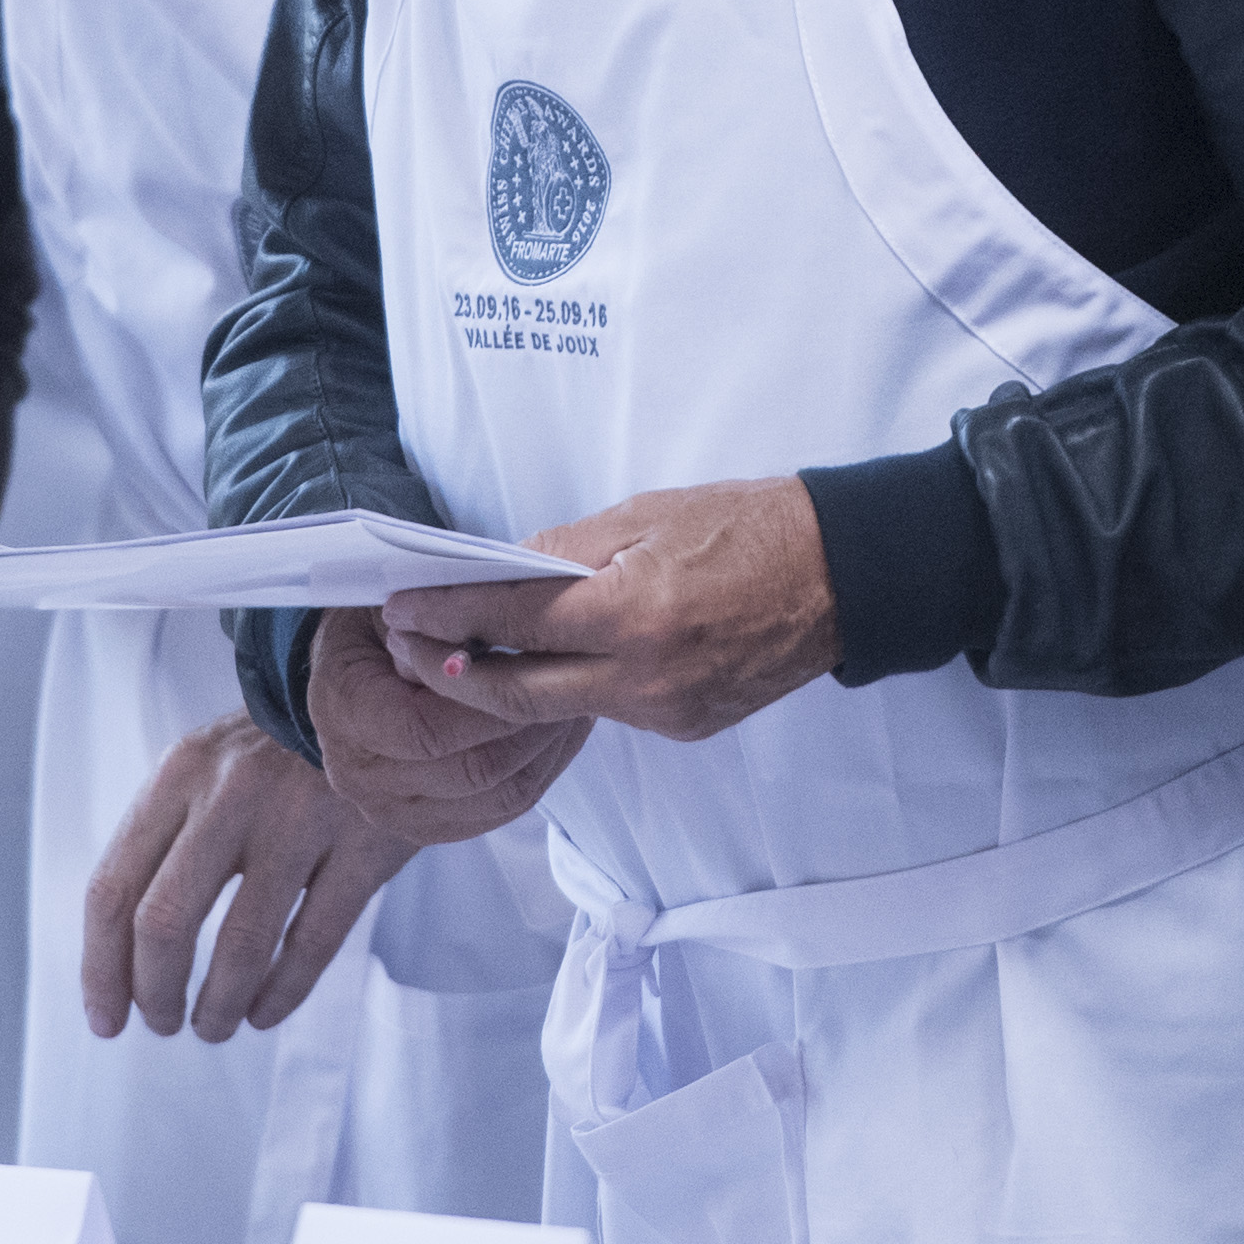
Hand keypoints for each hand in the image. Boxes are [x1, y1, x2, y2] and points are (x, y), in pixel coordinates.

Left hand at [78, 715, 420, 1038]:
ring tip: (214, 1026)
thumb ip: (167, 839)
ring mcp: (302, 818)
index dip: (101, 967)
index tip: (106, 1016)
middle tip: (163, 1023)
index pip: (113, 887)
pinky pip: (313, 941)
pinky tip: (266, 1012)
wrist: (383, 690)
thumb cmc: (277, 750)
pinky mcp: (364, 844)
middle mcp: (232, 794)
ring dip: (218, 1005)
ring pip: (241, 943)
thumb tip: (125, 951)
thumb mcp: (208, 767)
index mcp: (180, 774)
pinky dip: (283, 992)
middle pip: (165, 921)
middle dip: (155, 992)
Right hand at [308, 607, 589, 838]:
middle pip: (473, 768)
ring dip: (550, 749)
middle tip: (575, 679)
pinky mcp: (434, 825)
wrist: (350, 681)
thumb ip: (429, 613)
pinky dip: (544, 770)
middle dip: (533, 723)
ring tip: (577, 701)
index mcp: (343, 711)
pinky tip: (561, 731)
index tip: (533, 659)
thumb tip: (479, 625)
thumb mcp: (389, 600)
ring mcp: (397, 811)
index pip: (424, 728)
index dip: (488, 699)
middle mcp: (362, 775)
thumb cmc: (375, 629)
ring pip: (501, 795)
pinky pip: (506, 810)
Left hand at [382, 477, 837, 739]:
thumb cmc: (750, 528)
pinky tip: (553, 658)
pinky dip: (572, 686)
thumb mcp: (647, 516)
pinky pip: (606, 710)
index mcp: (633, 614)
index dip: (445, 614)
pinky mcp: (683, 727)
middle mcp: (644, 678)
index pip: (510, 620)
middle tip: (408, 644)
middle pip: (515, 692)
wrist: (841, 577)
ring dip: (509, 680)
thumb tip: (502, 572)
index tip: (401, 606)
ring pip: (558, 708)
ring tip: (466, 648)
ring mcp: (664, 712)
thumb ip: (566, 551)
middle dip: (451, 670)